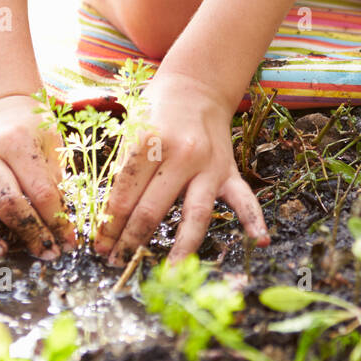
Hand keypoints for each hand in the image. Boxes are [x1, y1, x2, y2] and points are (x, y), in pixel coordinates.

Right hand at [0, 94, 75, 258]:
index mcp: (16, 143)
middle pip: (5, 200)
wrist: (4, 112)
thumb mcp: (52, 146)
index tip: (68, 243)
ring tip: (1, 252)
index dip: (56, 221)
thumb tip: (62, 229)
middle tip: (47, 253)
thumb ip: (56, 182)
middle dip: (30, 232)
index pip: (40, 191)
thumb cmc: (33, 134)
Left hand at [93, 70, 269, 266]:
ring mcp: (209, 165)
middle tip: (116, 263)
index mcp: (151, 141)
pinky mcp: (228, 171)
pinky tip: (261, 241)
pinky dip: (254, 220)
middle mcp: (182, 155)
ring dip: (180, 248)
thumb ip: (124, 168)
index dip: (109, 224)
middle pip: (153, 209)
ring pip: (195, 213)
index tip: (99, 246)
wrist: (197, 85)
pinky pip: (243, 198)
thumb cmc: (156, 108)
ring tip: (169, 275)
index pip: (124, 193)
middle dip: (130, 241)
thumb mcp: (132, 128)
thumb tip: (110, 216)